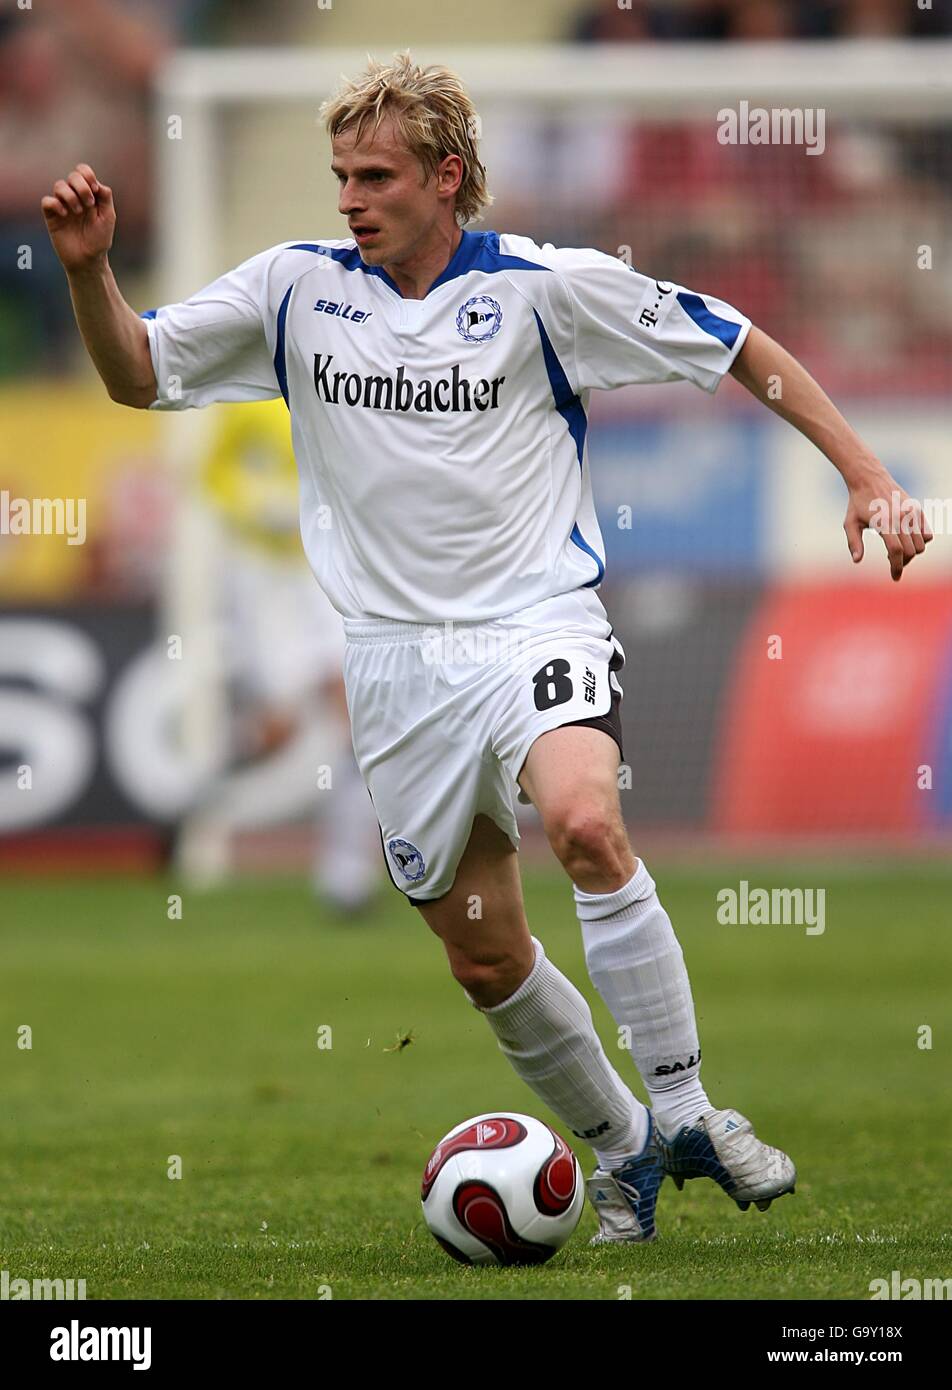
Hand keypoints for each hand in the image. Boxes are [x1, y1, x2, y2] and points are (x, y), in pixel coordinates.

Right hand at [41, 164, 115, 273]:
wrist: (88, 260)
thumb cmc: (99, 240)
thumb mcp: (108, 218)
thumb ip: (105, 198)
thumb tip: (99, 184)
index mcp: (89, 195)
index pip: (83, 172)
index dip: (87, 175)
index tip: (95, 190)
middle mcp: (75, 197)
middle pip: (72, 176)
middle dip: (81, 186)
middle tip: (89, 204)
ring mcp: (63, 205)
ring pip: (59, 185)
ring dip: (70, 196)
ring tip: (78, 212)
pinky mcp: (52, 216)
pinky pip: (47, 201)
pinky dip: (55, 204)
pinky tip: (64, 215)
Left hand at [843, 467, 932, 581]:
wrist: (870, 479)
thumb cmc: (857, 503)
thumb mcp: (850, 523)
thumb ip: (854, 543)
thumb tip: (857, 560)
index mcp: (885, 522)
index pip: (896, 552)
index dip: (896, 568)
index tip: (895, 578)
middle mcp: (901, 517)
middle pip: (911, 551)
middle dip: (902, 562)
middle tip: (890, 561)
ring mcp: (911, 513)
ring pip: (922, 544)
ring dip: (912, 553)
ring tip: (896, 550)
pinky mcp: (917, 509)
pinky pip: (927, 533)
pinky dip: (920, 541)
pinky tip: (906, 541)